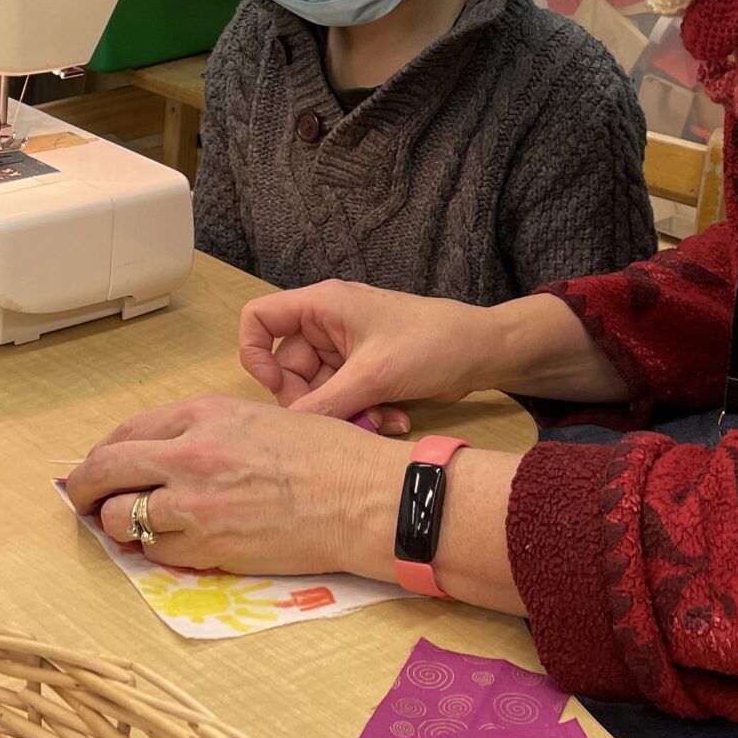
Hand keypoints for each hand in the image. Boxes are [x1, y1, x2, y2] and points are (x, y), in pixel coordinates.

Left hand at [65, 394, 406, 577]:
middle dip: (82, 488)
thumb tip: (169, 455)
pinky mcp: (208, 546)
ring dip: (114, 525)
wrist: (363, 498)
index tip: (99, 466)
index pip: (128, 431)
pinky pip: (154, 551)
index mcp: (206, 413)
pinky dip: (152, 550)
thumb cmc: (329, 455)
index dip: (103, 453)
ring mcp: (195, 502)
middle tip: (79, 500)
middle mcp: (191, 452)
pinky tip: (166, 545)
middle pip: (105, 469)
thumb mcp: (260, 419)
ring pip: (119, 516)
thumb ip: (208, 432)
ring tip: (123, 529)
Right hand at [238, 281, 502, 422]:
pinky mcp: (364, 373)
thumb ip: (326, 403)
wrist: (482, 353)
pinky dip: (364, 414)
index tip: (277, 387)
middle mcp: (327, 326)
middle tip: (341, 420)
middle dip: (315, 401)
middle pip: (288, 369)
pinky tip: (394, 420)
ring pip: (319, 392)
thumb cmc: (430, 344)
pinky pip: (344, 400)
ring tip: (381, 421)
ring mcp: (345, 351)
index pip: (259, 318)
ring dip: (346, 414)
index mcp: (321, 306)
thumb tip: (286, 432)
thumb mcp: (374, 375)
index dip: (255, 354)